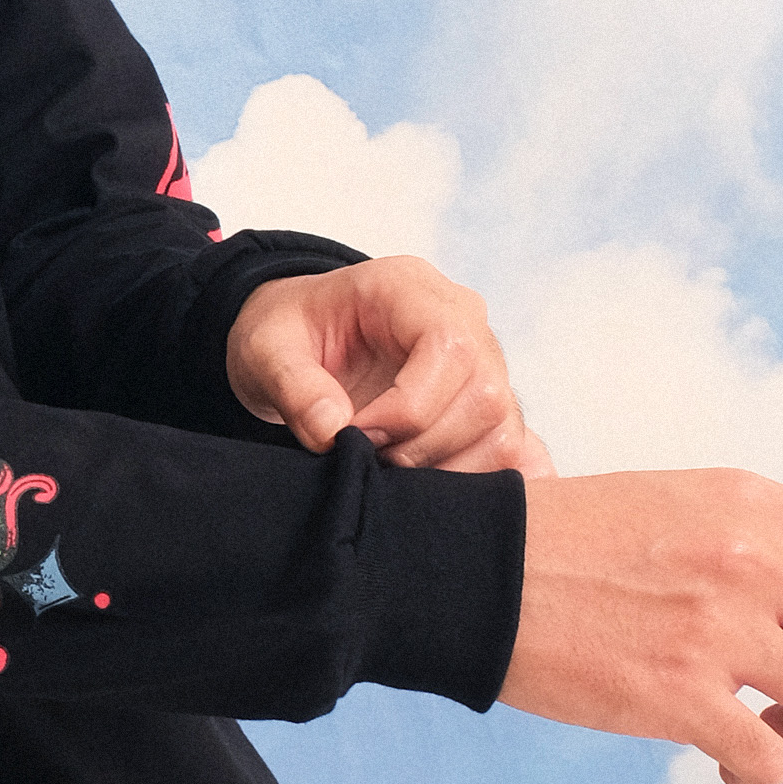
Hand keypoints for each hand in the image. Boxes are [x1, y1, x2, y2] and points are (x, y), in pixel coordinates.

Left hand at [226, 259, 554, 477]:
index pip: (451, 347)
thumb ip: (293, 385)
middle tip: (368, 459)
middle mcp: (465, 321)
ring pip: (505, 432)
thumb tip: (332, 432)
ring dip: (448, 471)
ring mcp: (487, 364)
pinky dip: (484, 482)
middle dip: (423, 445)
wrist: (302, 340)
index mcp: (410, 289)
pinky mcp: (490, 407)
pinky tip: (440, 494)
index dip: (410, 407)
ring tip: (389, 473)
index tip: (358, 435)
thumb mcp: (265, 348)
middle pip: (487, 396)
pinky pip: (517, 453)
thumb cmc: (288, 334)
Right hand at [500, 470, 782, 783]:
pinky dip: (761, 777)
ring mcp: (716, 629)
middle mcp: (747, 560)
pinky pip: (771, 760)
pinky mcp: (679, 697)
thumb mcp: (663, 501)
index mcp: (745, 503)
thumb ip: (738, 535)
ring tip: (763, 732)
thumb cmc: (551, 541)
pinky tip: (729, 771)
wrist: (466, 570)